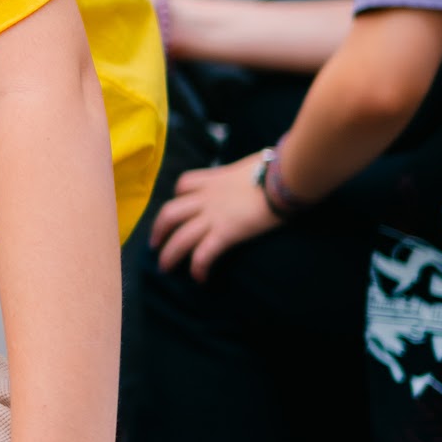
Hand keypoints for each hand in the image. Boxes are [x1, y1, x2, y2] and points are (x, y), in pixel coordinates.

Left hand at [149, 155, 280, 280]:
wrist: (286, 176)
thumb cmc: (279, 166)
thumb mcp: (255, 163)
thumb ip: (250, 171)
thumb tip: (264, 169)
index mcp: (214, 179)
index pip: (184, 184)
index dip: (178, 196)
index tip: (179, 205)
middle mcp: (207, 197)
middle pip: (170, 213)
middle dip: (158, 230)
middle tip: (154, 244)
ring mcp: (214, 215)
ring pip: (180, 237)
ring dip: (169, 254)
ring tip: (165, 268)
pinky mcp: (226, 233)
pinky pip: (204, 254)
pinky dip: (198, 267)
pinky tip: (199, 278)